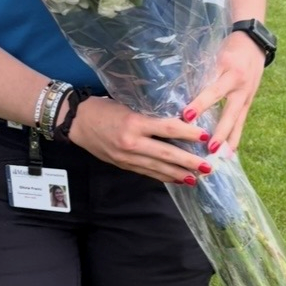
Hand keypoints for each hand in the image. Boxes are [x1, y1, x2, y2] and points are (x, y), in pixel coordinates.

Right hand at [68, 96, 209, 184]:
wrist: (77, 122)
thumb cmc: (103, 108)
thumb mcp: (128, 106)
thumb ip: (149, 116)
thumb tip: (177, 121)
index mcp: (134, 123)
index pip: (168, 128)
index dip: (188, 133)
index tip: (205, 136)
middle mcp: (132, 142)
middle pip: (166, 153)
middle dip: (189, 162)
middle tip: (208, 167)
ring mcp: (127, 157)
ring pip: (158, 167)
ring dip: (179, 174)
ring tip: (197, 178)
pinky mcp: (123, 165)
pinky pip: (148, 173)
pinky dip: (164, 177)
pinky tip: (177, 180)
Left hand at [183, 30, 265, 153]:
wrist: (254, 41)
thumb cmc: (227, 47)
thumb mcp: (213, 55)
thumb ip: (200, 73)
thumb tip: (176, 93)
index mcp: (227, 69)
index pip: (212, 89)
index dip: (200, 104)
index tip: (186, 116)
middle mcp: (239, 84)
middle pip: (229, 110)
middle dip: (219, 130)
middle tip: (208, 148)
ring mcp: (247, 94)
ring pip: (237, 120)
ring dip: (228, 139)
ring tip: (220, 157)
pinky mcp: (250, 101)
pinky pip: (242, 122)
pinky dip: (235, 137)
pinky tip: (229, 153)